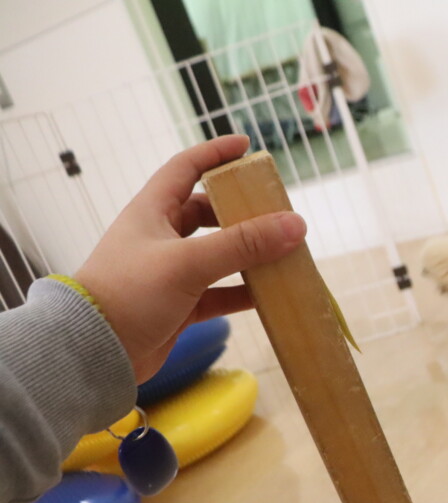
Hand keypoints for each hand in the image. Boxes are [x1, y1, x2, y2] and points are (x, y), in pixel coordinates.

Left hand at [74, 135, 305, 382]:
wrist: (94, 352)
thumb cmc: (131, 293)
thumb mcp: (188, 263)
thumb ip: (243, 244)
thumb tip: (296, 225)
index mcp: (153, 211)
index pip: (186, 168)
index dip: (216, 153)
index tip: (247, 147)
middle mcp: (161, 237)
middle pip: (209, 213)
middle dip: (242, 212)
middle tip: (276, 214)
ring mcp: (171, 272)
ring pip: (219, 255)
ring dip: (249, 255)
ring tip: (283, 254)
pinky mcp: (179, 305)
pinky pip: (219, 292)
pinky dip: (242, 293)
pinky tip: (268, 296)